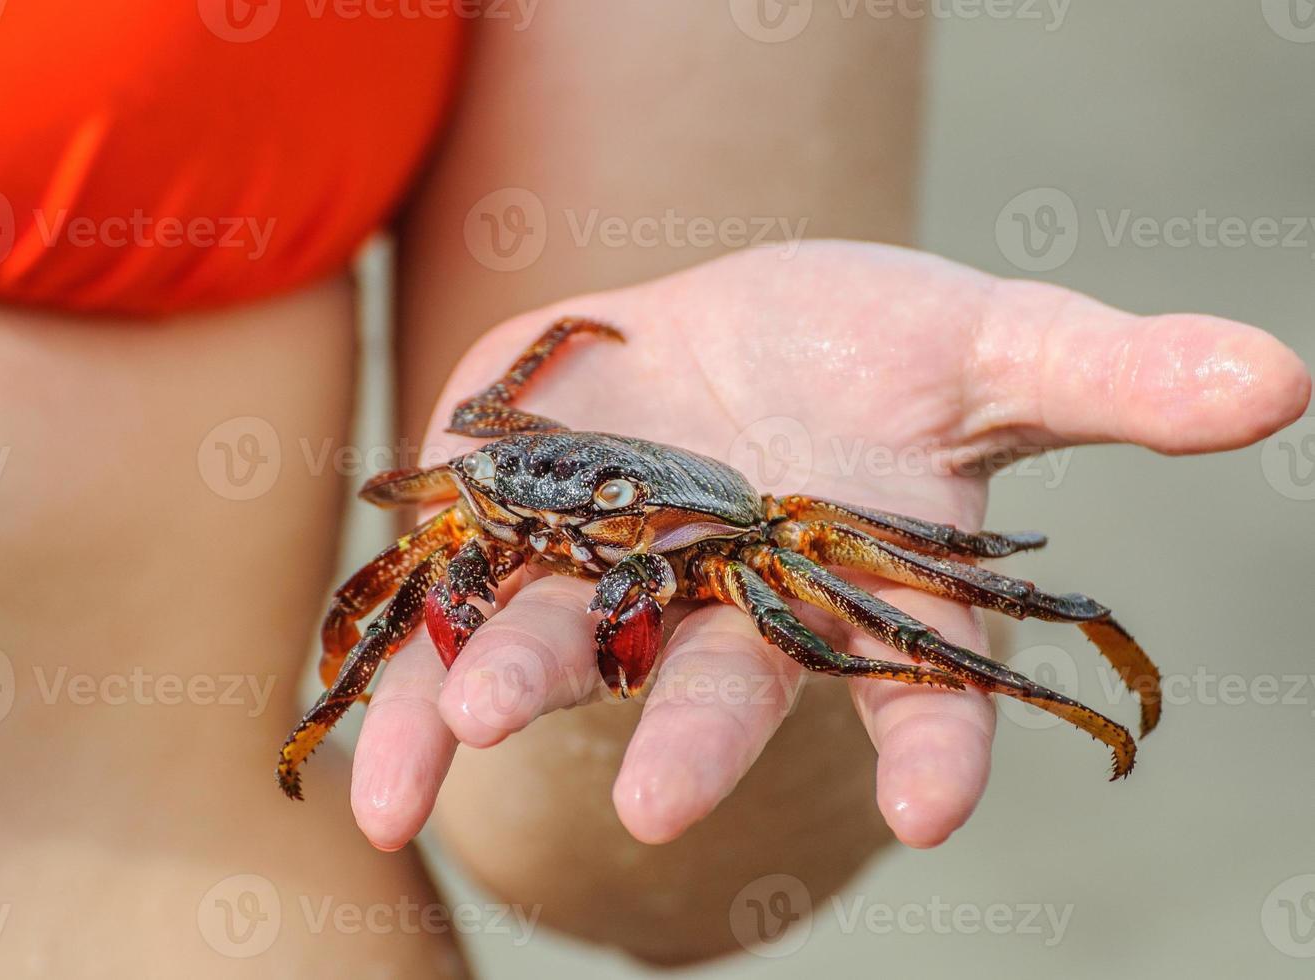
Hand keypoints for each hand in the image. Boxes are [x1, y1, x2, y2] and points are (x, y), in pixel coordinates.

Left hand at [348, 242, 1309, 850]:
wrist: (710, 334)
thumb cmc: (865, 347)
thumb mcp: (983, 337)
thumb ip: (1103, 372)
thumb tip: (1280, 376)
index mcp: (857, 578)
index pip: (919, 678)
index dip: (933, 744)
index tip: (932, 810)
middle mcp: (732, 608)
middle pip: (721, 682)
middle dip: (696, 740)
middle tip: (667, 810)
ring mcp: (609, 583)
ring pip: (562, 652)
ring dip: (517, 695)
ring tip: (478, 737)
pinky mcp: (508, 547)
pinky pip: (445, 637)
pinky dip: (408, 710)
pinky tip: (376, 790)